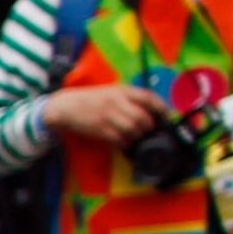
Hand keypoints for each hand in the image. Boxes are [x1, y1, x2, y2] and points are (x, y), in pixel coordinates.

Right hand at [41, 84, 168, 146]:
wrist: (65, 106)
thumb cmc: (91, 99)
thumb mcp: (111, 91)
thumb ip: (129, 98)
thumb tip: (150, 111)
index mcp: (122, 90)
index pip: (149, 98)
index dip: (161, 108)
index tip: (167, 117)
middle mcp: (117, 102)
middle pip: (143, 118)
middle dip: (148, 127)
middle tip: (147, 131)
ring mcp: (109, 117)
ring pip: (133, 130)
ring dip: (137, 136)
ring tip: (135, 137)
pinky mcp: (101, 130)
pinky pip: (120, 139)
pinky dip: (125, 143)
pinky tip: (124, 142)